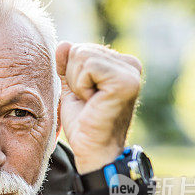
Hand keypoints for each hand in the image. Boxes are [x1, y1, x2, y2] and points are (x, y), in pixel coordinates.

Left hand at [56, 42, 141, 173]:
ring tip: (91, 102)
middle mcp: (130, 64)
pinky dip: (82, 85)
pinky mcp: (125, 80)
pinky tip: (93, 101)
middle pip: (79, 49)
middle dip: (73, 78)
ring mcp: (131, 71)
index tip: (86, 97)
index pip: (79, 49)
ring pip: (81, 55)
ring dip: (77, 83)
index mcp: (120, 64)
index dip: (72, 75)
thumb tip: (63, 44)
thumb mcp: (72, 88)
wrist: (92, 150)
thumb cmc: (84, 123)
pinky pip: (88, 65)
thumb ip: (67, 65)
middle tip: (88, 101)